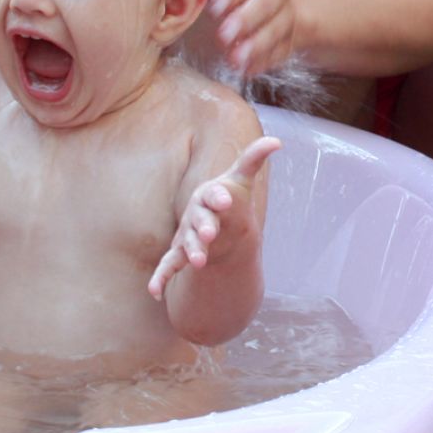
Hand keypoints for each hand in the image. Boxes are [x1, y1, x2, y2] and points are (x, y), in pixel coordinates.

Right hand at [148, 136, 279, 299]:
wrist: (216, 222)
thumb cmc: (228, 198)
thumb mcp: (241, 179)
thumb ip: (254, 158)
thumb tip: (277, 141)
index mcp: (208, 196)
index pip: (212, 194)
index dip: (217, 196)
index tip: (226, 199)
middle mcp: (194, 215)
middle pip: (198, 220)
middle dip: (204, 226)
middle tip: (212, 233)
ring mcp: (186, 235)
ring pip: (187, 244)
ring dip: (192, 251)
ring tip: (200, 262)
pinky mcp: (180, 255)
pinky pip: (167, 266)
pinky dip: (160, 278)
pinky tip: (154, 292)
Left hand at [207, 0, 295, 75]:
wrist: (274, 4)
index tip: (216, 4)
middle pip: (269, 0)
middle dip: (247, 18)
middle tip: (223, 35)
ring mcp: (288, 15)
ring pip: (279, 27)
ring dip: (257, 44)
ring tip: (235, 59)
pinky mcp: (291, 40)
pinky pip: (283, 50)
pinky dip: (265, 61)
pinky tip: (248, 69)